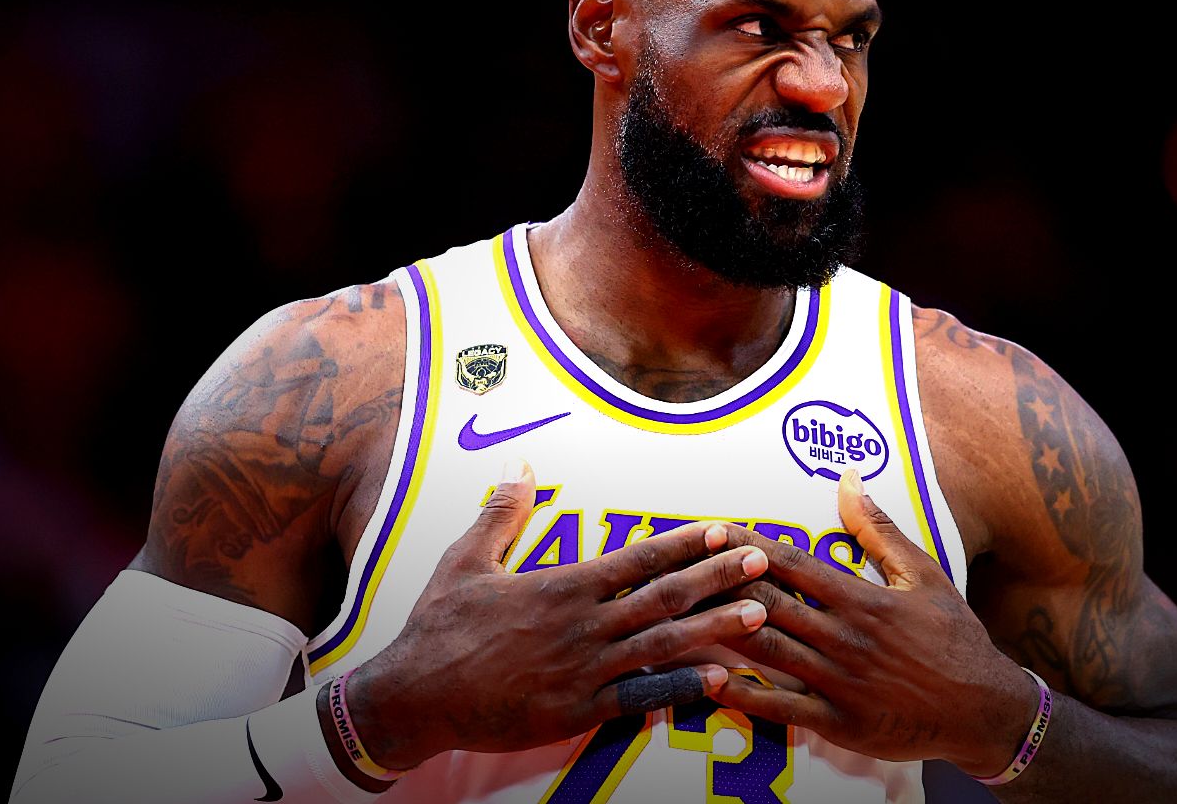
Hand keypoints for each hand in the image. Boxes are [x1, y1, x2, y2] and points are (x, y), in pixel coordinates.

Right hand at [346, 461, 770, 769]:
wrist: (413, 696)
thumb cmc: (439, 627)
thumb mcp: (466, 560)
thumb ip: (501, 513)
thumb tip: (520, 465)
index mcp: (561, 587)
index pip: (637, 558)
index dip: (684, 542)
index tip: (722, 528)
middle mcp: (582, 625)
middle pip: (664, 596)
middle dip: (719, 576)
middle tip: (764, 561)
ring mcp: (584, 670)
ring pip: (664, 646)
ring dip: (717, 628)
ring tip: (760, 613)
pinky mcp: (577, 711)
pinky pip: (641, 699)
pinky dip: (682, 689)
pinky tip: (720, 681)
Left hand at [711, 469, 1039, 777]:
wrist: (983, 708)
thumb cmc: (953, 637)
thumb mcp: (923, 575)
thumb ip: (879, 530)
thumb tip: (849, 480)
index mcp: (862, 600)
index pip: (792, 564)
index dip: (747, 546)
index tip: (713, 531)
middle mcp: (844, 638)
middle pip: (769, 603)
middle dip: (721, 584)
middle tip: (678, 568)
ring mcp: (838, 681)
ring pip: (767, 650)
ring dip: (721, 631)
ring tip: (679, 616)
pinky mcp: (837, 720)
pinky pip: (781, 707)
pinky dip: (743, 695)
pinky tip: (708, 681)